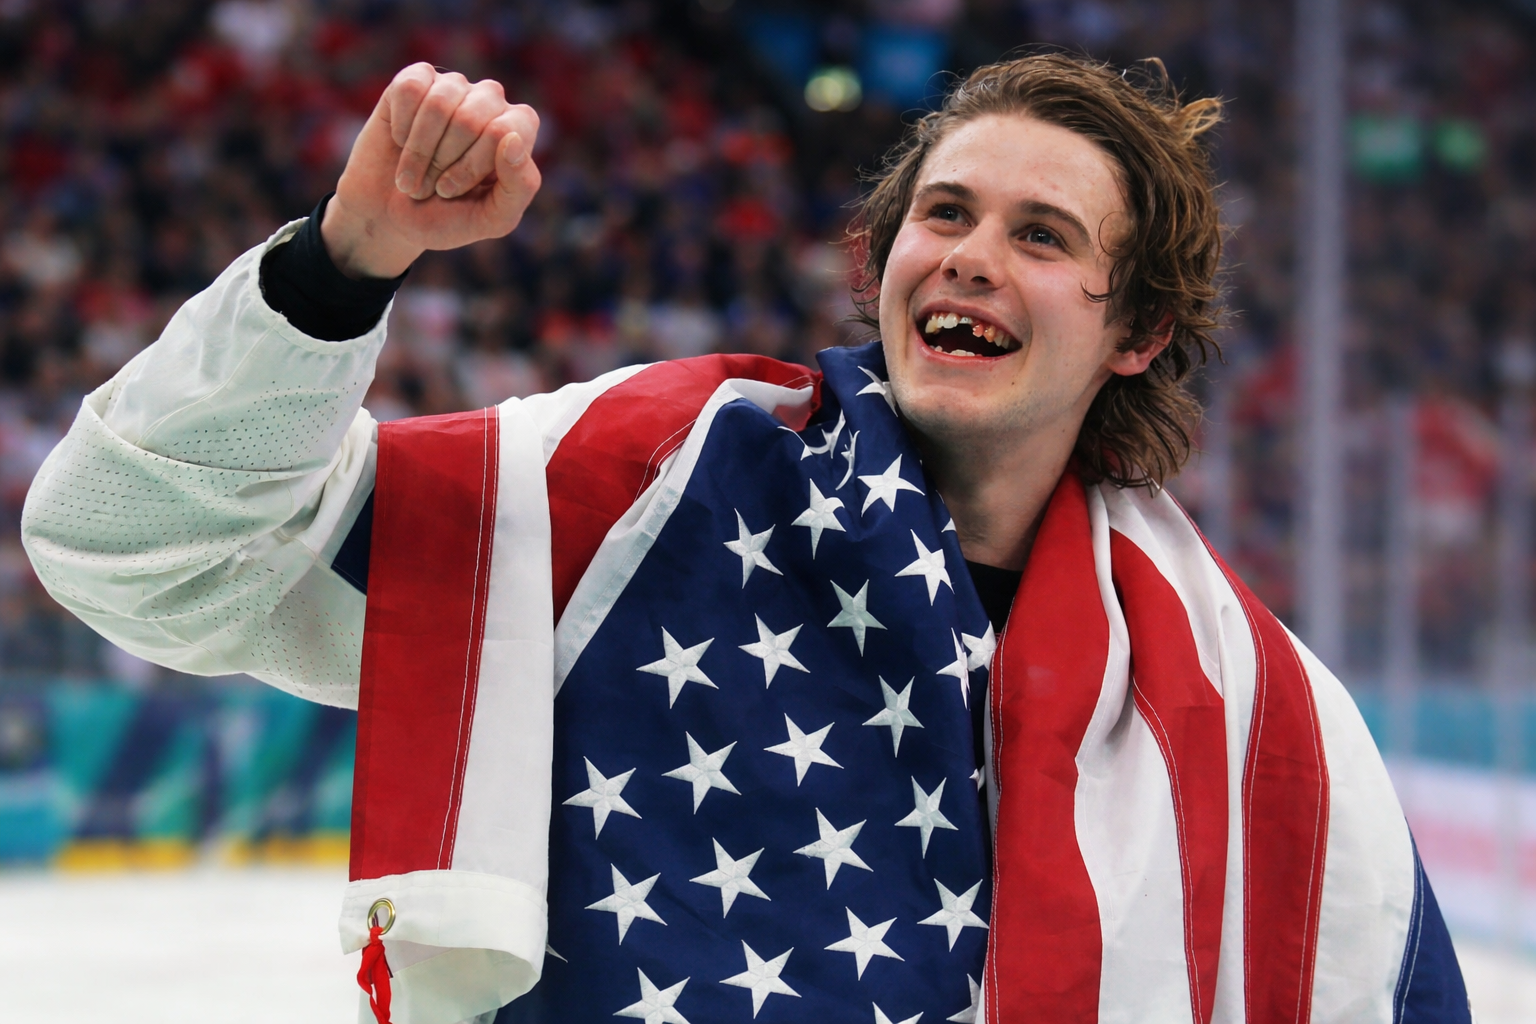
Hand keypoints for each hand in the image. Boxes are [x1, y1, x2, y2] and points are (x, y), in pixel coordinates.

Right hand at [321, 63, 541, 279]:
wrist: (389, 216)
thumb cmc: (448, 219)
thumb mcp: (493, 219)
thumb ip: (520, 187)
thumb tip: (512, 139)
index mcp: (518, 130)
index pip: (505, 132)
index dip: (472, 166)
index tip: (451, 190)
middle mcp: (491, 101)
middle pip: (470, 119)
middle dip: (442, 162)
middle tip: (430, 186)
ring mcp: (454, 87)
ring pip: (439, 104)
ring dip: (418, 149)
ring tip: (413, 171)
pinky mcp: (417, 79)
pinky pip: (411, 88)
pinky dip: (400, 124)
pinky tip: (400, 139)